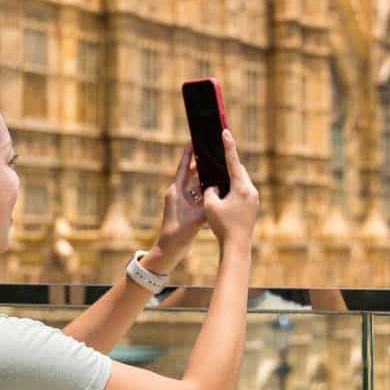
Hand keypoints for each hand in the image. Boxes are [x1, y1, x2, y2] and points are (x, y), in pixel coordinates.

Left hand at [152, 141, 206, 268]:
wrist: (170, 249)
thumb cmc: (180, 232)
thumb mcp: (197, 217)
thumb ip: (208, 203)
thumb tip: (219, 192)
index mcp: (176, 191)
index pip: (184, 168)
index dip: (188, 154)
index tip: (192, 140)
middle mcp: (177, 193)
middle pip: (189, 174)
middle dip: (199, 163)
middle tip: (208, 151)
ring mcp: (181, 201)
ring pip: (194, 185)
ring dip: (203, 177)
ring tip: (214, 166)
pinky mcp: (185, 209)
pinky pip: (196, 195)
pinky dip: (204, 190)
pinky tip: (214, 187)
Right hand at [202, 130, 258, 249]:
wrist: (237, 246)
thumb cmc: (222, 226)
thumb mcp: (210, 205)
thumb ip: (210, 189)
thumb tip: (213, 185)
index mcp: (242, 188)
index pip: (233, 162)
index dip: (228, 146)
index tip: (225, 131)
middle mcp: (251, 190)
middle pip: (238, 170)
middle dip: (227, 165)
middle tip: (217, 156)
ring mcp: (254, 198)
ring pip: (240, 181)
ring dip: (229, 178)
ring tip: (217, 177)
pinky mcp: (252, 206)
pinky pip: (242, 190)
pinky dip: (232, 188)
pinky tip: (223, 193)